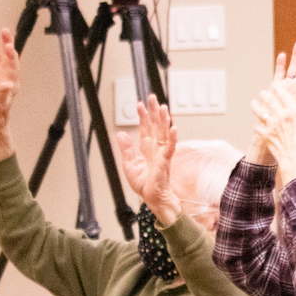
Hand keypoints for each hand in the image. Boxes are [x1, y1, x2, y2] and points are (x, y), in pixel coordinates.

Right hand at [0, 28, 17, 161]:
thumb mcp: (0, 104)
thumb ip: (3, 94)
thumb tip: (7, 85)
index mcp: (11, 81)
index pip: (13, 64)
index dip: (12, 55)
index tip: (9, 45)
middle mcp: (5, 75)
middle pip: (6, 55)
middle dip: (6, 43)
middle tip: (4, 30)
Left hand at [117, 96, 179, 223]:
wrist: (151, 197)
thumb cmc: (144, 184)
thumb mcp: (129, 164)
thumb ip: (126, 149)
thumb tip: (121, 134)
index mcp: (147, 148)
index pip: (145, 128)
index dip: (143, 116)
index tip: (139, 104)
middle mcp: (155, 148)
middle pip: (156, 126)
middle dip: (154, 112)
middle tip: (152, 97)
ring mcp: (162, 154)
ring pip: (164, 133)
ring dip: (164, 120)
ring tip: (162, 107)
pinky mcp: (165, 161)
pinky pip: (170, 148)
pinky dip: (173, 138)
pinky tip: (174, 129)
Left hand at [251, 84, 295, 188]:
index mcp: (295, 112)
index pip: (283, 94)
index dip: (278, 88)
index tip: (276, 86)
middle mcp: (282, 116)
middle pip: (268, 98)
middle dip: (265, 94)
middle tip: (264, 93)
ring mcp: (272, 125)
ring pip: (258, 109)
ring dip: (256, 105)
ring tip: (254, 103)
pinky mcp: (265, 135)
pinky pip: (257, 126)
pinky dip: (257, 125)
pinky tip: (258, 125)